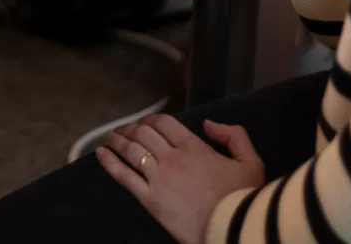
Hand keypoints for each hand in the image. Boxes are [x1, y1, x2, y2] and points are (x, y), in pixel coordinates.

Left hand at [96, 115, 264, 243]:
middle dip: (130, 129)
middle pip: (143, 133)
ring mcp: (158, 177)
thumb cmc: (242, 198)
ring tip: (109, 138)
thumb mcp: (250, 162)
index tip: (146, 124)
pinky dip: (109, 162)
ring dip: (117, 140)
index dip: (151, 120)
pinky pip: (124, 176)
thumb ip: (234, 136)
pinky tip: (100, 154)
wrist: (233, 230)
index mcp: (193, 146)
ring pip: (131, 150)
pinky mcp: (149, 199)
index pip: (164, 123)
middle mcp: (172, 156)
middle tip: (123, 131)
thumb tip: (208, 124)